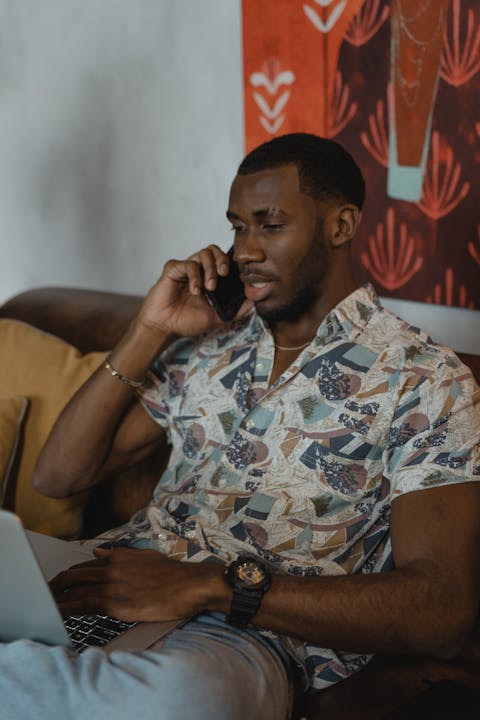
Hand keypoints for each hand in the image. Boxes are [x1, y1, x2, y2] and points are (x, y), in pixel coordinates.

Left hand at [50, 547, 228, 622]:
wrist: (190, 585)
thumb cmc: (172, 574)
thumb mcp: (144, 557)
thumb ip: (119, 554)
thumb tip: (97, 551)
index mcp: (117, 557)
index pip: (82, 566)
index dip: (67, 578)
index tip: (60, 586)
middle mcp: (110, 568)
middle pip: (71, 576)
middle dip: (55, 587)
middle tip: (48, 597)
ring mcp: (112, 585)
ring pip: (74, 591)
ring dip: (58, 600)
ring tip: (49, 609)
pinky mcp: (116, 604)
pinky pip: (83, 607)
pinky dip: (68, 611)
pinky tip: (61, 616)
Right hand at [137, 245, 252, 337]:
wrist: (165, 327)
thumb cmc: (186, 321)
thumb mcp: (217, 317)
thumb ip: (236, 310)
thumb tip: (255, 302)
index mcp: (208, 278)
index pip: (223, 260)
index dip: (231, 264)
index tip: (237, 275)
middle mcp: (198, 270)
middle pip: (213, 251)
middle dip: (222, 260)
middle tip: (223, 274)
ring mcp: (185, 269)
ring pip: (202, 254)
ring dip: (210, 269)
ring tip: (209, 288)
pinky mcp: (173, 269)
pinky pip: (187, 264)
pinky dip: (194, 277)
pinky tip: (195, 291)